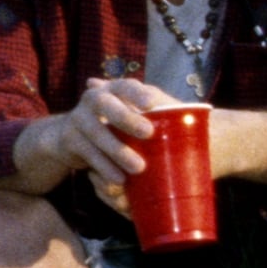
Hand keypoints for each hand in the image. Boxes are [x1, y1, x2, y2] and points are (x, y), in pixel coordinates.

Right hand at [18, 77, 183, 212]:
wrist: (71, 138)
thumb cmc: (117, 126)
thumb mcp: (136, 114)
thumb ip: (159, 111)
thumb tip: (196, 114)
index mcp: (113, 89)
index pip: (127, 86)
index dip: (137, 94)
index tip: (151, 104)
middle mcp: (93, 99)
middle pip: (106, 105)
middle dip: (126, 118)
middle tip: (148, 133)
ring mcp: (78, 119)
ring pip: (96, 133)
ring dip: (117, 150)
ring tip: (138, 168)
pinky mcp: (70, 140)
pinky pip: (88, 154)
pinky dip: (104, 167)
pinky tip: (118, 181)